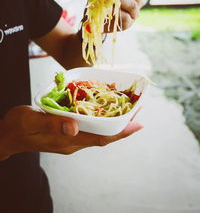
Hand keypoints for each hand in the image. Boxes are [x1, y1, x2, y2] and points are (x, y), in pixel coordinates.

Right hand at [0, 105, 142, 158]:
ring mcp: (70, 139)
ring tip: (125, 111)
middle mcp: (72, 142)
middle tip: (137, 112)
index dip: (120, 132)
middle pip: (103, 136)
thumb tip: (74, 127)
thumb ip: (52, 123)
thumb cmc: (17, 126)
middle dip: (122, 126)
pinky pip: (88, 129)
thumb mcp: (31, 121)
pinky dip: (99, 121)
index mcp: (67, 140)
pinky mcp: (66, 134)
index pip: (100, 138)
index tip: (137, 124)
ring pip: (97, 133)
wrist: (8, 135)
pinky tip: (101, 112)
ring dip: (112, 124)